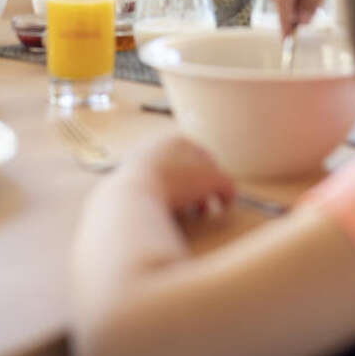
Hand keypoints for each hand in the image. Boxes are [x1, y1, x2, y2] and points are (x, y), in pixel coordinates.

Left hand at [120, 134, 234, 217]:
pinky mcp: (126, 182)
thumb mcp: (214, 181)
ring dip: (181, 200)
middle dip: (198, 193)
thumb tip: (229, 196)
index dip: (217, 181)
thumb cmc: (177, 182)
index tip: (221, 199)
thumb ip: (227, 185)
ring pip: (168, 184)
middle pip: (186, 172)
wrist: (134, 196)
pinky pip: (151, 193)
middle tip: (203, 211)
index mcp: (177, 140)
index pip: (205, 159)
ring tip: (185, 215)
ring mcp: (138, 163)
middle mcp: (156, 147)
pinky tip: (164, 214)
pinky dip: (161, 203)